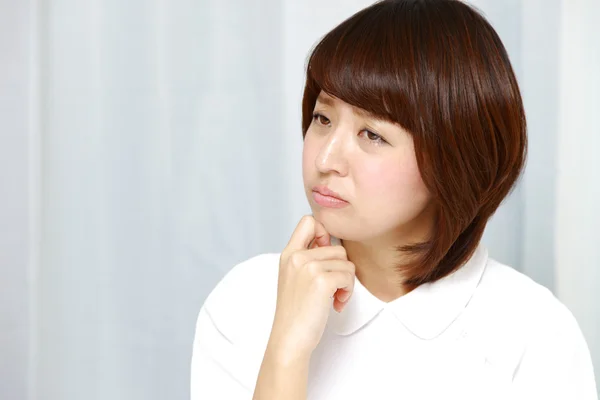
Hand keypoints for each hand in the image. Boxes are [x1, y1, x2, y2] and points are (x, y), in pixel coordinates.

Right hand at [267, 215, 355, 360]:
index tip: (324, 257)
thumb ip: (307, 257)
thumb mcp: (293, 277)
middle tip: (332, 288)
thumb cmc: (295, 312)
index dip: (324, 233)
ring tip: (333, 298)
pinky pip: (349, 276)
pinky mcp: (322, 280)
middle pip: (337, 247)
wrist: (289, 339)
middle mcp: (297, 256)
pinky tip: (336, 304)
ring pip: (346, 262)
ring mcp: (308, 267)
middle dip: (340, 269)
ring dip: (346, 282)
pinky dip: (348, 292)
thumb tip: (329, 242)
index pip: (309, 221)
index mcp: (288, 254)